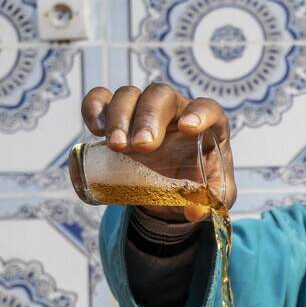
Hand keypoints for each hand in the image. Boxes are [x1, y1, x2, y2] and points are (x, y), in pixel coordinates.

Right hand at [80, 83, 236, 221]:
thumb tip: (195, 211)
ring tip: (117, 146)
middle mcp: (176, 110)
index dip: (200, 113)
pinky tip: (95, 130)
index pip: (208, 108)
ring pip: (129, 95)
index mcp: (208, 125)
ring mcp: (145, 110)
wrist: (172, 191)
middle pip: (161, 96)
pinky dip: (94, 107)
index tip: (188, 128)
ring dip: (120, 117)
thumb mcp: (212, 196)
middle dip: (149, 118)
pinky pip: (101, 99)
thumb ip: (211, 202)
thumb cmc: (198, 184)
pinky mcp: (120, 117)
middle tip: (142, 146)